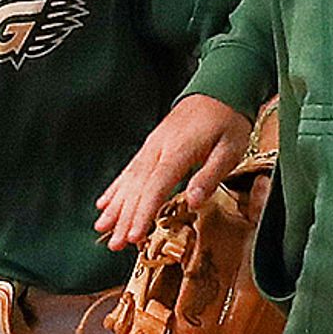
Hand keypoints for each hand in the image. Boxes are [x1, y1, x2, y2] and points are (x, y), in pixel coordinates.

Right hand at [97, 94, 253, 250]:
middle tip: (113, 244)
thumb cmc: (228, 121)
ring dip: (115, 206)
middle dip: (124, 217)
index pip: (156, 186)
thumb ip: (210, 175)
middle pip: (137, 188)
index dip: (143, 213)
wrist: (220, 89)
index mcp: (178, 150)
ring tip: (101, 228)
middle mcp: (158, 149)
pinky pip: (128, 170)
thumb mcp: (231, 149)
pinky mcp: (150, 146)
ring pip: (128, 180)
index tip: (133, 236)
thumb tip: (193, 202)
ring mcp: (151, 147)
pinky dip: (115, 188)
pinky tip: (105, 203)